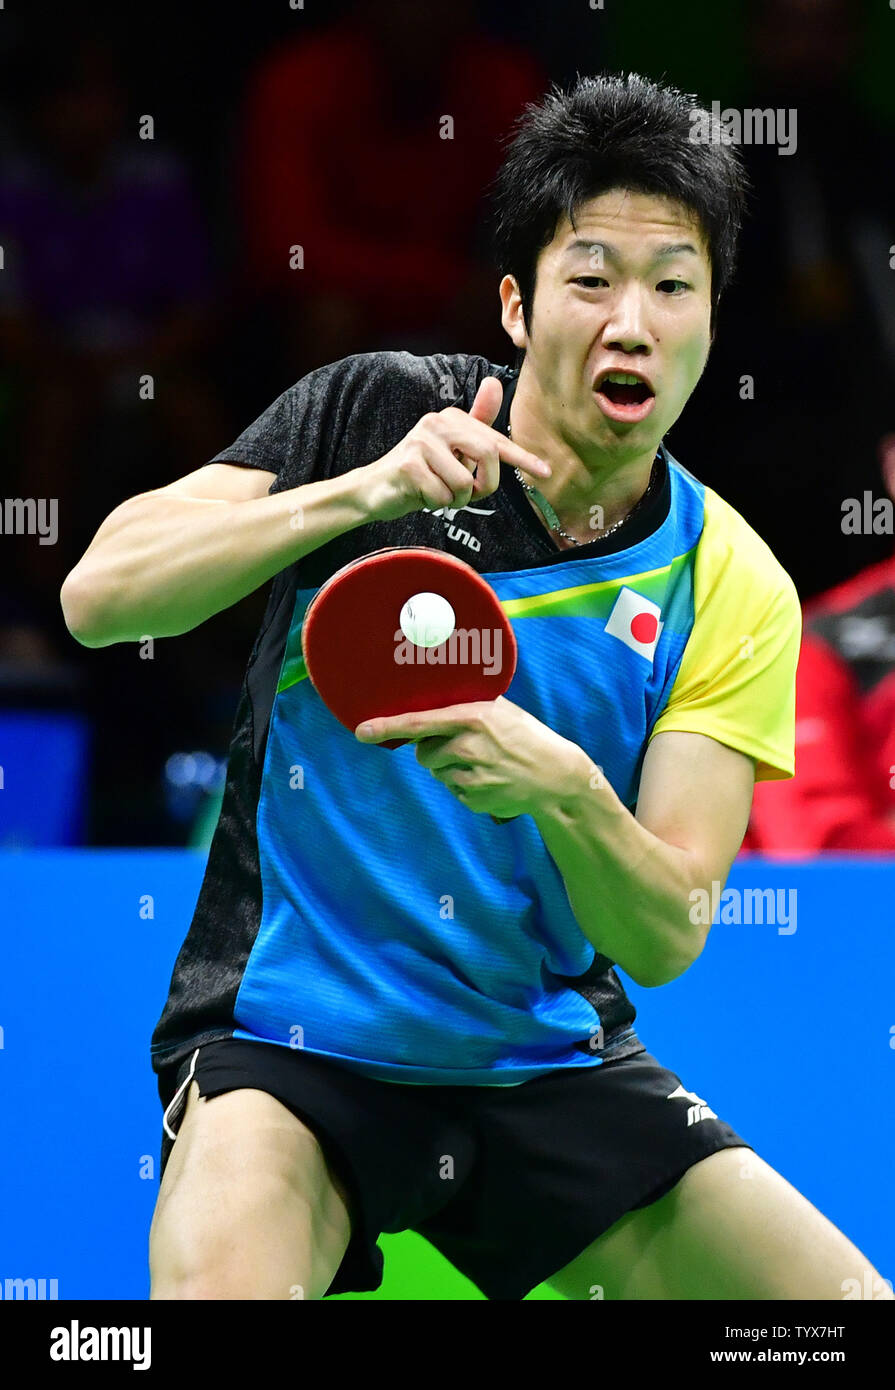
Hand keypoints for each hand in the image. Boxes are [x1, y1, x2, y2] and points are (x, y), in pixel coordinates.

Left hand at [355, 695, 587, 819]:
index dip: (388, 726)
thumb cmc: (525, 735)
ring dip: (450, 768)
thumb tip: (429, 692)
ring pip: (437, 772)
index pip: (420, 722)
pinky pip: (454, 791)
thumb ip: (466, 704)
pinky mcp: (475, 799)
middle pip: (423, 753)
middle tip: (463, 745)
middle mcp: (469, 747)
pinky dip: (465, 786)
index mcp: (472, 718)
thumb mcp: (500, 710)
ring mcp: (472, 776)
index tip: (362, 730)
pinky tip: (490, 778)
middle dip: (434, 750)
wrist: (556, 775)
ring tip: (483, 762)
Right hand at [360, 376, 549, 523]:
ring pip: (463, 483)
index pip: (495, 439)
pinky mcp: (407, 464)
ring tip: (438, 492)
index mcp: (452, 418)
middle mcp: (437, 422)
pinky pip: (441, 496)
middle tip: (468, 494)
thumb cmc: (422, 472)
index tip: (546, 471)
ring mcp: (420, 441)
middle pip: (487, 455)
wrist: (376, 489)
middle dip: (484, 484)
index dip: (523, 458)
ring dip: (455, 499)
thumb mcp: (454, 451)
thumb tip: (496, 382)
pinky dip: (435, 504)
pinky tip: (421, 494)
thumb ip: (477, 423)